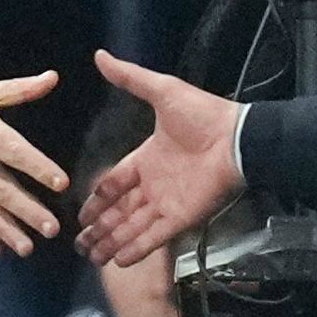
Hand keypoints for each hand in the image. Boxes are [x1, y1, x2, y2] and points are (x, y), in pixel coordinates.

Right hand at [77, 50, 241, 264]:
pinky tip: (119, 261)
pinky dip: (137, 249)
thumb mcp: (162, 91)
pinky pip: (154, 237)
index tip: (80, 214)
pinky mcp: (182, 218)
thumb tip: (100, 55)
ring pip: (133, 228)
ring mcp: (167, 204)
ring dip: (112, 242)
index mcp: (147, 159)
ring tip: (92, 258)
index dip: (97, 199)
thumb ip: (130, 78)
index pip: (115, 184)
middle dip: (100, 228)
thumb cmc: (203, 115)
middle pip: (120, 212)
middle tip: (80, 244)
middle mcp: (155, 185)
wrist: (236, 138)